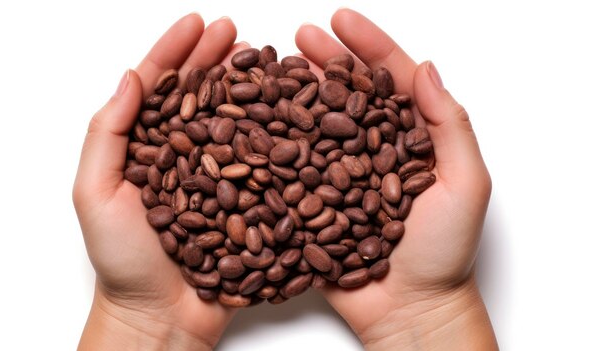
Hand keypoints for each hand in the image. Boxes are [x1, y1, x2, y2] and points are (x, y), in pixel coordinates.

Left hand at [73, 13, 246, 349]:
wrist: (162, 315)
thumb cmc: (123, 261)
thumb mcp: (95, 193)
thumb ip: (107, 133)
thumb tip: (129, 77)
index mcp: (145, 149)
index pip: (160, 89)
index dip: (176, 52)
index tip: (196, 23)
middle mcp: (183, 157)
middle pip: (201, 98)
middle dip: (217, 61)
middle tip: (236, 32)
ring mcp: (216, 177)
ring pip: (233, 123)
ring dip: (247, 89)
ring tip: (264, 61)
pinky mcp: (243, 201)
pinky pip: (259, 162)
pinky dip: (273, 135)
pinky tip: (285, 113)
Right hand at [296, 9, 496, 349]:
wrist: (408, 309)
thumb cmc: (444, 253)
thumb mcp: (465, 185)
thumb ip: (449, 127)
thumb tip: (427, 68)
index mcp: (411, 138)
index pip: (388, 80)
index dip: (366, 46)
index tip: (341, 19)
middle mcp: (373, 149)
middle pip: (345, 94)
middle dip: (324, 62)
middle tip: (299, 37)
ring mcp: (342, 173)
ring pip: (316, 123)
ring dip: (295, 94)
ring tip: (273, 69)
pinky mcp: (317, 200)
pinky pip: (295, 165)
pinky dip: (277, 141)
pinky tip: (258, 122)